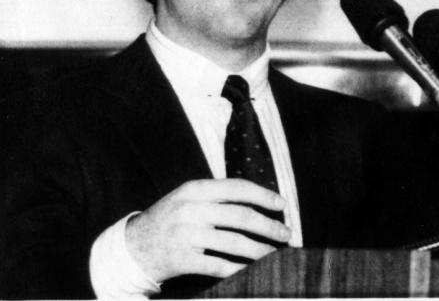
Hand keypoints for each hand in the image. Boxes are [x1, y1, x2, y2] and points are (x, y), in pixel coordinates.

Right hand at [126, 179, 290, 283]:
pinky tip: (252, 271)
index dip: (263, 195)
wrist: (132, 248)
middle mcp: (191, 209)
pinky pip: (219, 265)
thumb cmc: (169, 220)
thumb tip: (259, 201)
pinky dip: (239, 269)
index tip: (282, 204)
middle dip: (269, 226)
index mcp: (195, 189)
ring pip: (234, 242)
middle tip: (286, 233)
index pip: (237, 188)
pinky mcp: (183, 260)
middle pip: (241, 216)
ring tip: (274, 253)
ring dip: (260, 250)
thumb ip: (216, 196)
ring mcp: (186, 235)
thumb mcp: (187, 198)